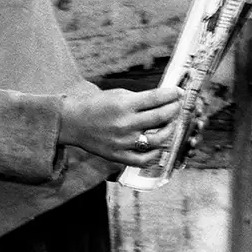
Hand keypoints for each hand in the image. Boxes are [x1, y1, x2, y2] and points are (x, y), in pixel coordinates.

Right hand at [59, 86, 181, 166]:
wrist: (72, 122)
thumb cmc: (96, 105)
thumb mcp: (117, 94)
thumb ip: (140, 98)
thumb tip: (164, 98)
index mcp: (125, 105)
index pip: (157, 98)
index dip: (173, 94)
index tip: (179, 92)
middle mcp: (126, 124)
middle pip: (162, 117)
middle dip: (174, 109)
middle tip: (176, 106)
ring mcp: (124, 142)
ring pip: (159, 140)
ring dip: (170, 131)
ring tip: (170, 124)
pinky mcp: (119, 156)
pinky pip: (145, 159)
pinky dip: (156, 154)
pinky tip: (159, 146)